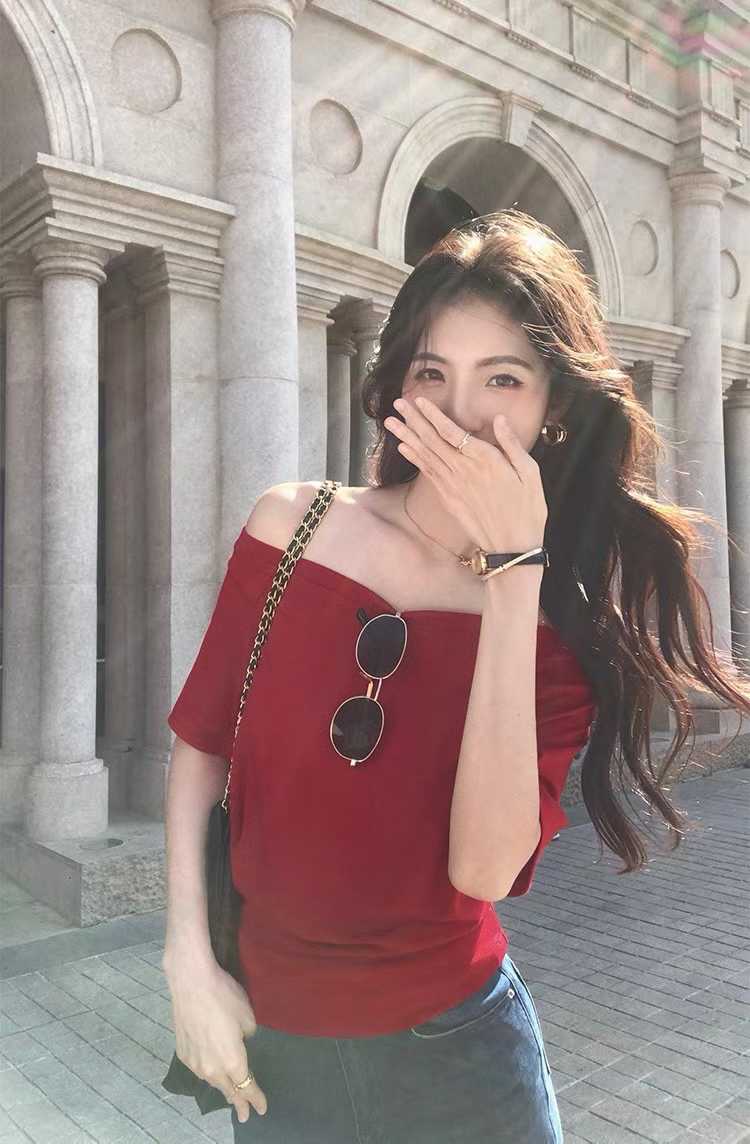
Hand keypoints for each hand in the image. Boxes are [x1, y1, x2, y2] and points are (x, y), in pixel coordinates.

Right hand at [166, 957, 267, 1121]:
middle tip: (244, 1114)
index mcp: (233, 1061)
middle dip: (238, 1103)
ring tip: (228, 1092)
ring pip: (212, 1080)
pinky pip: (199, 1068)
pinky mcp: (182, 1052)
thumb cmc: (224, 997)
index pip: (247, 1087)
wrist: (191, 983)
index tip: (261, 1109)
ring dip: (222, 1086)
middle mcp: (212, 1068)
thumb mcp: (248, 1017)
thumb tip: (240, 1040)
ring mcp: (194, 1062)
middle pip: (228, 1090)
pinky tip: (210, 1070)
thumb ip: (247, 1036)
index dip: (255, 1099)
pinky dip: (207, 1072)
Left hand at [384, 395, 547, 553]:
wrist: (513, 546)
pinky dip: (415, 459)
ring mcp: (453, 486)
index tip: (419, 401)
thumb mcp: (530, 473)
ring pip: (425, 456)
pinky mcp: (449, 499)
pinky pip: (428, 474)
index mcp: (485, 460)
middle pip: (433, 440)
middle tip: (398, 404)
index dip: (433, 415)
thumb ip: (512, 444)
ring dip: (407, 437)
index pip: (452, 432)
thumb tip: (499, 420)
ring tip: (390, 423)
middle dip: (414, 420)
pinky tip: (404, 448)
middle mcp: (464, 471)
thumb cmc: (527, 509)